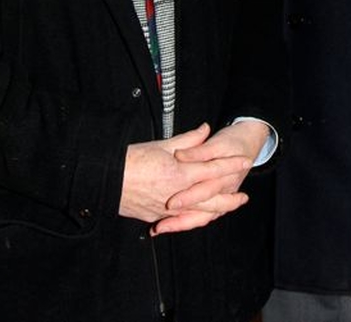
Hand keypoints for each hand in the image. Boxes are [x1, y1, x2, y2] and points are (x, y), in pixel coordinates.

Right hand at [119, 123, 251, 224]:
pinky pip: (181, 220)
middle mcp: (177, 194)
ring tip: (227, 208)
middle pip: (212, 199)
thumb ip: (188, 139)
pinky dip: (194, 218)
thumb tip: (204, 130)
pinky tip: (200, 217)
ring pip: (199, 214)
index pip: (213, 169)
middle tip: (243, 196)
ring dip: (216, 210)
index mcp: (180, 173)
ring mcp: (167, 208)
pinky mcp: (156, 215)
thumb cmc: (131, 159)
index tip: (244, 161)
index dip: (231, 165)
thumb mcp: (162, 144)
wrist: (106, 178)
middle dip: (230, 199)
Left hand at [151, 120, 268, 234]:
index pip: (206, 190)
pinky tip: (170, 223)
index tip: (170, 202)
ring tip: (163, 226)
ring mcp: (221, 197)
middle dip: (182, 217)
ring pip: (203, 217)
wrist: (250, 142)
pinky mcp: (217, 201)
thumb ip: (196, 150)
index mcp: (225, 177)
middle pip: (203, 209)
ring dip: (182, 223)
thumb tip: (180, 155)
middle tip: (162, 220)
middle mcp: (224, 190)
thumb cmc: (233, 143)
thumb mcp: (216, 143)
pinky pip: (202, 216)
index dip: (188, 197)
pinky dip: (186, 221)